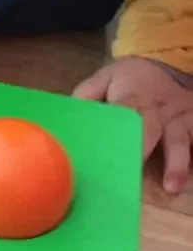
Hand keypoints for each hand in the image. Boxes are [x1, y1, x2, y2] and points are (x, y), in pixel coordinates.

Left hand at [74, 57, 192, 193]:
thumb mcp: (107, 77)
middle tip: (130, 177)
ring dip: (176, 164)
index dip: (114, 134)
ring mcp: (179, 120)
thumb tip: (70, 116)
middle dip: (140, 152)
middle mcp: (158, 111)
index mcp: (133, 98)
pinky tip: (192, 178)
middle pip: (149, 132)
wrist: (170, 64)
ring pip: (178, 141)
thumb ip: (87, 94)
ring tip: (171, 187)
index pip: (122, 115)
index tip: (103, 155)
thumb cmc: (132, 79)